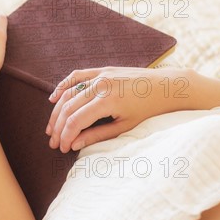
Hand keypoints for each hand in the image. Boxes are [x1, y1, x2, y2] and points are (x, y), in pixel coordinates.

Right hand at [46, 66, 195, 152]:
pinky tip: (53, 99)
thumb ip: (97, 135)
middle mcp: (101, 85)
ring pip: (69, 93)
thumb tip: (74, 145)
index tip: (62, 149)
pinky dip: (63, 87)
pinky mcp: (103, 70)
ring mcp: (101, 74)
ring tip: (51, 128)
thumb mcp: (125, 127)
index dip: (65, 136)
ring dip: (56, 111)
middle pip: (68, 108)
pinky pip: (77, 76)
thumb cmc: (150, 110)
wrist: (169, 87)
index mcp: (107, 101)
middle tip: (53, 143)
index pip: (76, 121)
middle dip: (58, 127)